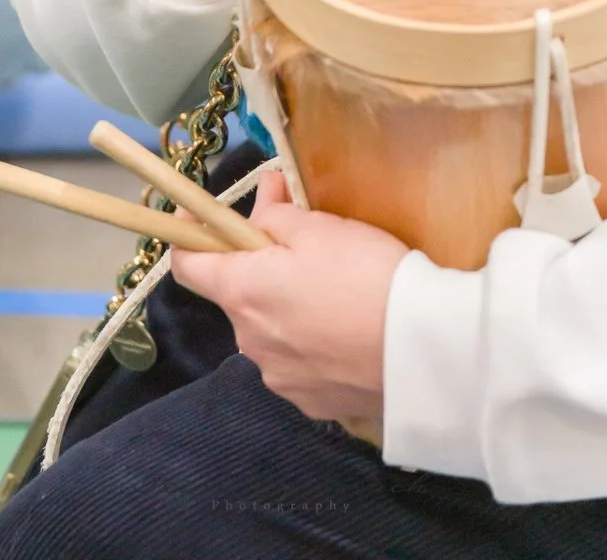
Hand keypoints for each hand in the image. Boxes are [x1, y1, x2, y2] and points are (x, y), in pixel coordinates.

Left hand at [173, 172, 408, 426]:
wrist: (421, 353)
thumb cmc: (364, 275)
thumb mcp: (320, 228)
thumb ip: (277, 214)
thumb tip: (260, 202)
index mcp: (242, 293)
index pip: (186, 266)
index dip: (189, 234)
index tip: (203, 214)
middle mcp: (249, 341)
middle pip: (238, 294)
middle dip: (260, 266)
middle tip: (306, 243)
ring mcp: (279, 377)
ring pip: (270, 329)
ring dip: (287, 305)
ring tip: (339, 291)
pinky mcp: (311, 403)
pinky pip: (299, 361)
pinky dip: (313, 340)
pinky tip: (349, 330)